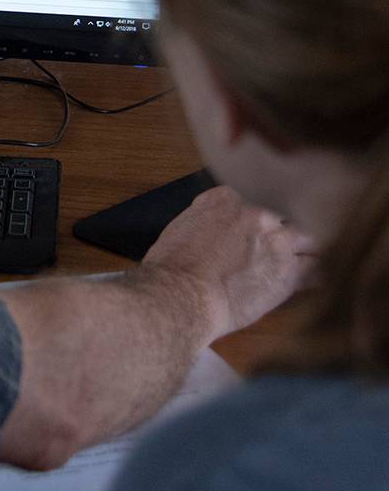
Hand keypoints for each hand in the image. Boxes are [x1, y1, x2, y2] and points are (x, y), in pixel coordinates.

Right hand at [142, 184, 313, 339]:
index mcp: (227, 197)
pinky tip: (316, 279)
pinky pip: (317, 269)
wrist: (185, 292)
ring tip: (308, 259)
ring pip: (309, 238)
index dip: (257, 217)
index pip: (253, 198)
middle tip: (283, 244)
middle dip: (286, 229)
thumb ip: (209, 217)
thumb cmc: (174, 264)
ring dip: (307, 249)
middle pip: (286, 215)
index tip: (255, 229)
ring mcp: (277, 241)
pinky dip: (317, 274)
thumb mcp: (184, 225)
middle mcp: (257, 213)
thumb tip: (218, 225)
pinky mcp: (290, 272)